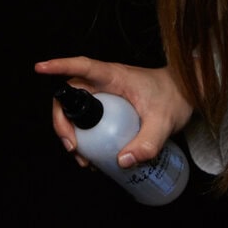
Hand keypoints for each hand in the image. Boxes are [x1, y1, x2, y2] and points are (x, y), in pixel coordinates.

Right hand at [34, 56, 192, 168]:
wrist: (188, 94)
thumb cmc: (176, 97)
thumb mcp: (164, 121)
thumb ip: (147, 142)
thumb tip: (122, 161)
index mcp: (113, 76)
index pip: (80, 67)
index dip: (58, 66)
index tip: (40, 68)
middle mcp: (104, 83)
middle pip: (70, 95)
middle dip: (63, 121)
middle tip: (72, 147)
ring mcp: (106, 96)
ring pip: (77, 111)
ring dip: (72, 134)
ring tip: (83, 159)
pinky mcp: (110, 109)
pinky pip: (90, 121)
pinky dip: (86, 138)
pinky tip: (95, 158)